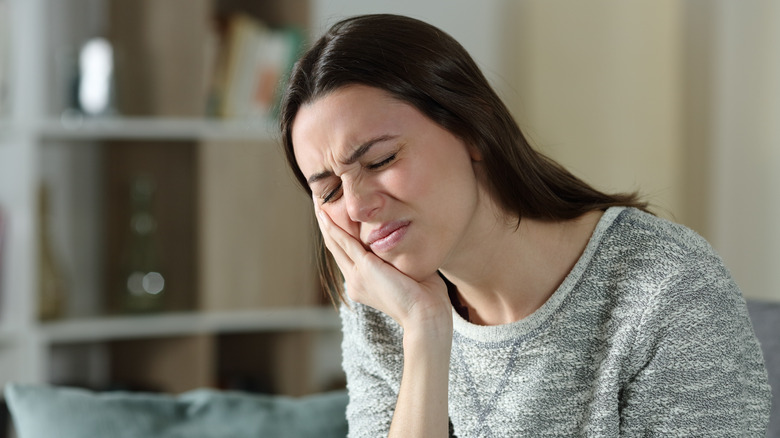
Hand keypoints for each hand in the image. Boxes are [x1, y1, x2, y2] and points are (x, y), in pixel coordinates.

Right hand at [314, 202, 451, 331]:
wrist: (425, 315)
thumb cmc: (426, 297)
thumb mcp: (408, 273)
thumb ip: (401, 257)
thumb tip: (408, 238)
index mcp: (364, 284)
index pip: (347, 255)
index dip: (339, 235)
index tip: (334, 216)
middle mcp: (355, 281)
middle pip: (335, 247)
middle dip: (326, 224)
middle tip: (318, 202)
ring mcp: (357, 276)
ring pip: (335, 243)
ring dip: (325, 222)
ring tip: (317, 202)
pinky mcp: (364, 268)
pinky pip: (344, 242)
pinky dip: (333, 227)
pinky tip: (324, 214)